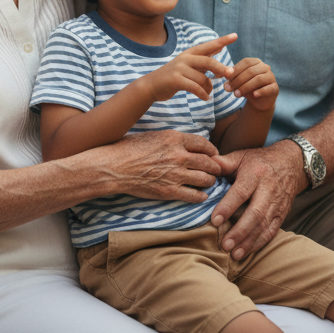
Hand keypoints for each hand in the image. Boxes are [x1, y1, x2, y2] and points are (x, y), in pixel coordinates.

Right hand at [102, 129, 224, 202]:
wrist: (116, 167)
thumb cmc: (130, 148)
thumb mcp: (155, 135)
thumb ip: (173, 140)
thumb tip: (187, 145)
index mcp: (175, 138)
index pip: (203, 143)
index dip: (212, 150)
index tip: (215, 154)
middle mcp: (179, 155)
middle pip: (208, 162)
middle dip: (216, 167)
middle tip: (218, 170)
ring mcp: (175, 174)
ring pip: (205, 179)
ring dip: (210, 181)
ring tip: (210, 182)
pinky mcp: (170, 191)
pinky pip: (194, 195)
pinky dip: (201, 196)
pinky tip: (202, 195)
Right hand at [144, 34, 236, 101]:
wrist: (152, 85)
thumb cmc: (174, 76)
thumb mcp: (188, 64)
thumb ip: (203, 58)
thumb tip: (219, 48)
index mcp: (190, 53)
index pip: (208, 45)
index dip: (222, 40)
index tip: (235, 35)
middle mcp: (185, 58)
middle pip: (208, 61)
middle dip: (221, 68)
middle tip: (232, 73)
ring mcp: (180, 68)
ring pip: (203, 78)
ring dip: (209, 88)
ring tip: (208, 93)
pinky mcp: (176, 80)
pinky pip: (195, 88)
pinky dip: (203, 94)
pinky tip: (206, 98)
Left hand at [209, 140, 306, 259]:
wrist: (291, 163)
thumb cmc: (260, 160)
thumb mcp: (242, 156)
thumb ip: (224, 162)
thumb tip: (207, 164)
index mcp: (255, 173)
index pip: (241, 192)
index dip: (228, 207)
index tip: (214, 220)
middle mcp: (268, 189)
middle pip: (255, 213)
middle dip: (240, 231)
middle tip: (225, 244)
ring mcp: (277, 203)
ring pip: (264, 225)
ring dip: (249, 241)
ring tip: (234, 254)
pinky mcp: (282, 214)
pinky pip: (272, 230)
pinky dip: (259, 243)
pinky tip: (247, 251)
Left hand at [222, 56, 277, 109]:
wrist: (259, 100)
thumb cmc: (247, 87)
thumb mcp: (238, 82)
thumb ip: (231, 79)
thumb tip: (225, 80)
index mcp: (256, 62)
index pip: (246, 62)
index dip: (235, 70)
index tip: (226, 78)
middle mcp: (265, 67)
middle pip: (251, 71)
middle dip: (238, 80)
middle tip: (228, 89)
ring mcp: (271, 77)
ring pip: (258, 79)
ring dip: (245, 87)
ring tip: (236, 94)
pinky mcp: (275, 88)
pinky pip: (268, 88)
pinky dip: (260, 91)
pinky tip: (254, 95)